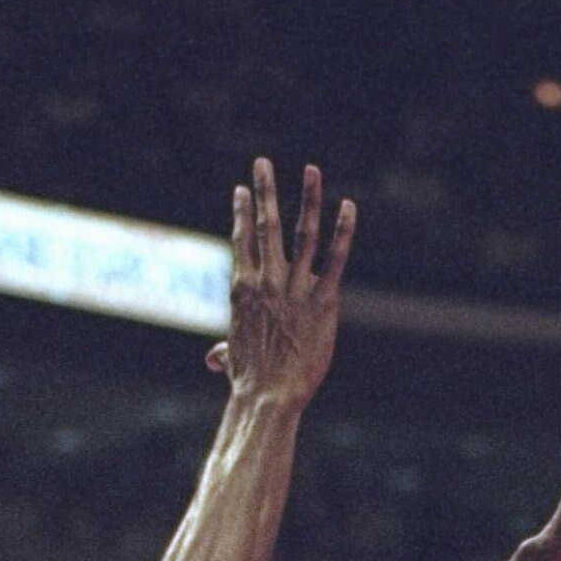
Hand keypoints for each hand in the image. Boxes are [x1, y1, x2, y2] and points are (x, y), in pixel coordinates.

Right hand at [207, 161, 355, 409]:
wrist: (270, 398)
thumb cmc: (251, 383)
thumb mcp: (235, 360)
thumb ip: (225, 351)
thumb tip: (212, 359)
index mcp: (244, 291)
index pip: (242, 242)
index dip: (242, 213)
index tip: (241, 190)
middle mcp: (268, 283)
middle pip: (266, 226)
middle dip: (264, 190)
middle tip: (262, 162)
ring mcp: (295, 290)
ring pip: (302, 234)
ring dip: (307, 198)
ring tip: (310, 169)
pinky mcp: (323, 302)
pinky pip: (335, 259)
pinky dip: (343, 231)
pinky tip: (348, 206)